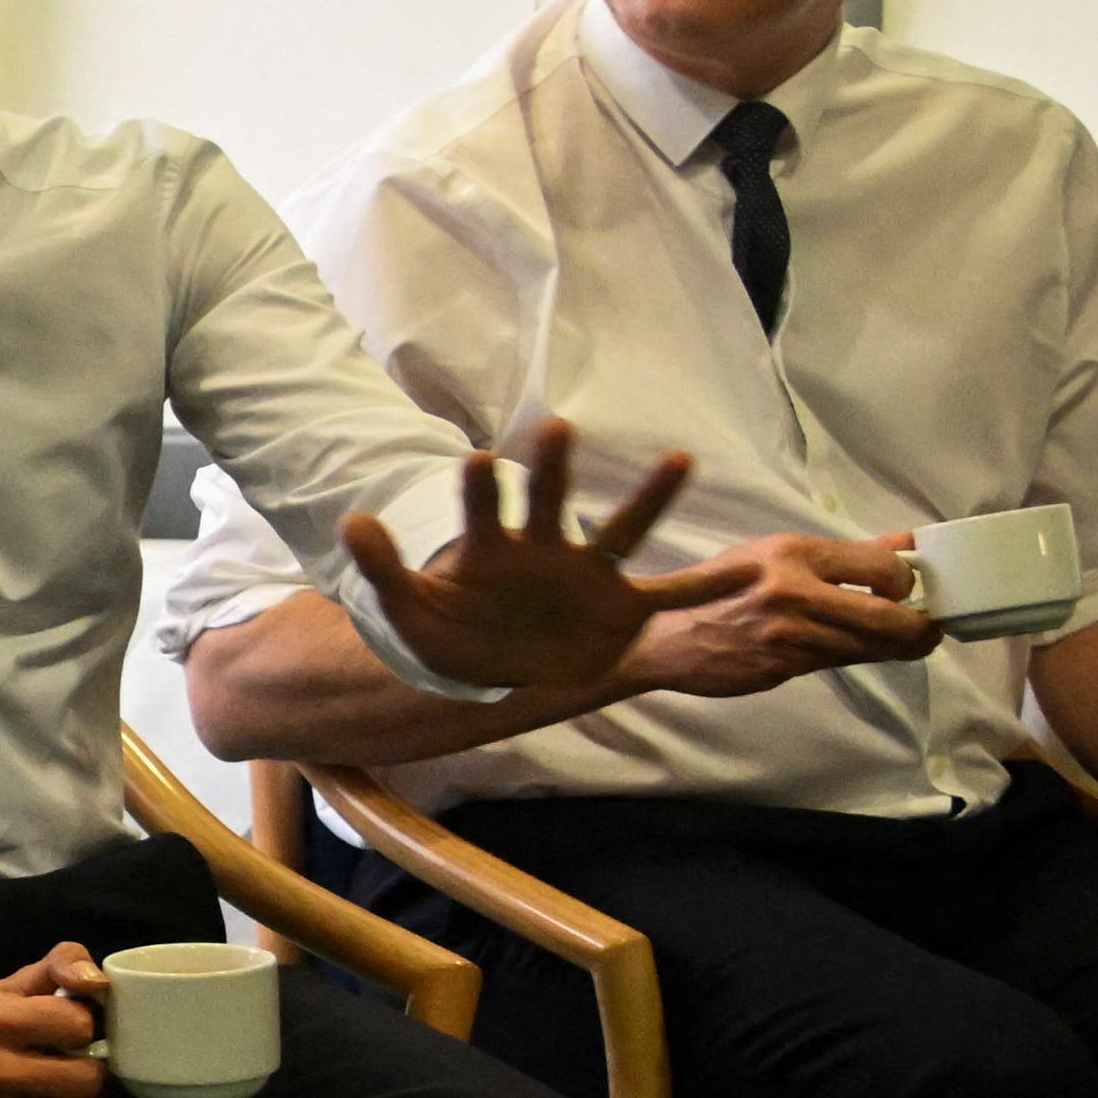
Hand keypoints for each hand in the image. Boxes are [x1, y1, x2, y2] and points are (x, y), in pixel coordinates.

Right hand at [0, 943, 111, 1097]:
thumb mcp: (13, 983)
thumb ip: (61, 963)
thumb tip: (97, 982)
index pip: (77, 1025)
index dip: (80, 1023)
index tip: (65, 1025)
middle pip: (84, 1078)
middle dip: (89, 1065)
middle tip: (74, 1058)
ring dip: (78, 1095)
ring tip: (59, 1080)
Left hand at [342, 419, 749, 693]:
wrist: (493, 670)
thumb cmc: (451, 634)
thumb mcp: (409, 611)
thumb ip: (383, 569)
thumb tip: (350, 520)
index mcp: (492, 548)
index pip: (483, 508)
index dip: (481, 487)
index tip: (481, 458)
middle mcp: (545, 548)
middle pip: (552, 502)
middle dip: (555, 470)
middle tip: (558, 427)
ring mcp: (588, 574)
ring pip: (623, 530)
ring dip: (650, 498)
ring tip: (680, 460)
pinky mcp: (621, 606)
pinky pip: (669, 594)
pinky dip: (706, 587)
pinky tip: (747, 572)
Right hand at [620, 532, 937, 696]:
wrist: (663, 638)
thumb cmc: (719, 591)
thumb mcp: (774, 556)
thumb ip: (843, 554)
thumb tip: (906, 543)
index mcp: (794, 551)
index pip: (882, 567)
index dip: (907, 583)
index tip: (907, 589)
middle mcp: (794, 589)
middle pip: (888, 614)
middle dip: (920, 626)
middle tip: (929, 627)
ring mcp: (788, 632)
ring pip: (870, 646)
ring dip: (898, 647)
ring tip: (910, 642)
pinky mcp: (782, 665)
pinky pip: (841, 662)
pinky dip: (861, 656)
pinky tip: (865, 651)